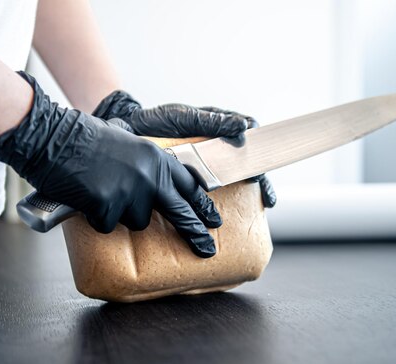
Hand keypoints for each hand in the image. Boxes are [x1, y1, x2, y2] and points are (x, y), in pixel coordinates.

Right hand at [0, 72, 222, 257]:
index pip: (189, 185)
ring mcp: (130, 190)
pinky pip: (108, 225)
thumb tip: (158, 190)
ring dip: (121, 214)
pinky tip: (86, 198)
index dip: (202, 205)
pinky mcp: (108, 205)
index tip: (213, 219)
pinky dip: (96, 217)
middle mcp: (149, 175)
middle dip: (195, 232)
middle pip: (180, 211)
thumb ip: (146, 164)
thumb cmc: (85, 138)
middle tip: (208, 249)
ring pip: (137, 222)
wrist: (53, 137)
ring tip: (102, 192)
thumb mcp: (128, 143)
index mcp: (155, 157)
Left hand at [92, 91, 275, 207]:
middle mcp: (214, 147)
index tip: (263, 167)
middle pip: (245, 163)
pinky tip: (226, 214)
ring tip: (260, 205)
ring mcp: (203, 164)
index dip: (260, 152)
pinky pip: (209, 191)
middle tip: (268, 198)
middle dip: (260, 180)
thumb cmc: (157, 120)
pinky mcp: (189, 180)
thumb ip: (212, 121)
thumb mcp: (184, 117)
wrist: (127, 132)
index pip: (249, 138)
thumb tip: (243, 127)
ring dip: (247, 194)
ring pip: (232, 178)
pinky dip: (220, 202)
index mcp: (217, 128)